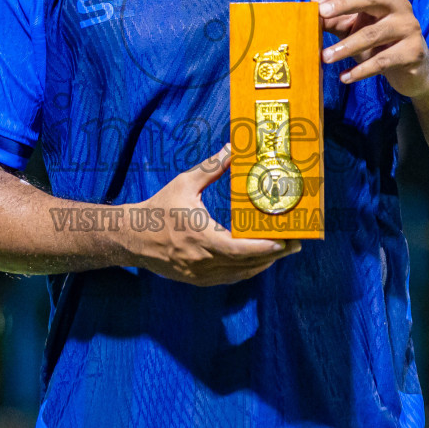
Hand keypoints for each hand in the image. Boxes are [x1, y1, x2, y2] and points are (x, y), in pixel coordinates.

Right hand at [122, 145, 299, 285]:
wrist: (133, 237)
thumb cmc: (159, 208)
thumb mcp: (184, 183)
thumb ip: (210, 167)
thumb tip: (232, 148)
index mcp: (200, 236)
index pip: (238, 250)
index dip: (263, 248)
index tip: (284, 242)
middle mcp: (202, 260)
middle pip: (246, 264)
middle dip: (274, 255)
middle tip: (295, 244)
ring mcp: (199, 273)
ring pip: (240, 274)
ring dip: (263, 264)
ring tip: (282, 251)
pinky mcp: (197, 279)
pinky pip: (229, 278)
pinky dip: (246, 271)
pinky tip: (259, 262)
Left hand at [312, 0, 428, 98]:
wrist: (414, 69)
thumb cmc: (379, 45)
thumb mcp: (355, 30)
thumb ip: (335, 22)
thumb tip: (310, 17)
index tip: (314, 0)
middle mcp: (400, 6)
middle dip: (343, 4)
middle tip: (321, 14)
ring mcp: (409, 27)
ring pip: (373, 34)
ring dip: (346, 47)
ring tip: (325, 57)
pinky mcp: (413, 52)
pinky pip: (382, 61)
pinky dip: (360, 70)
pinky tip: (344, 77)